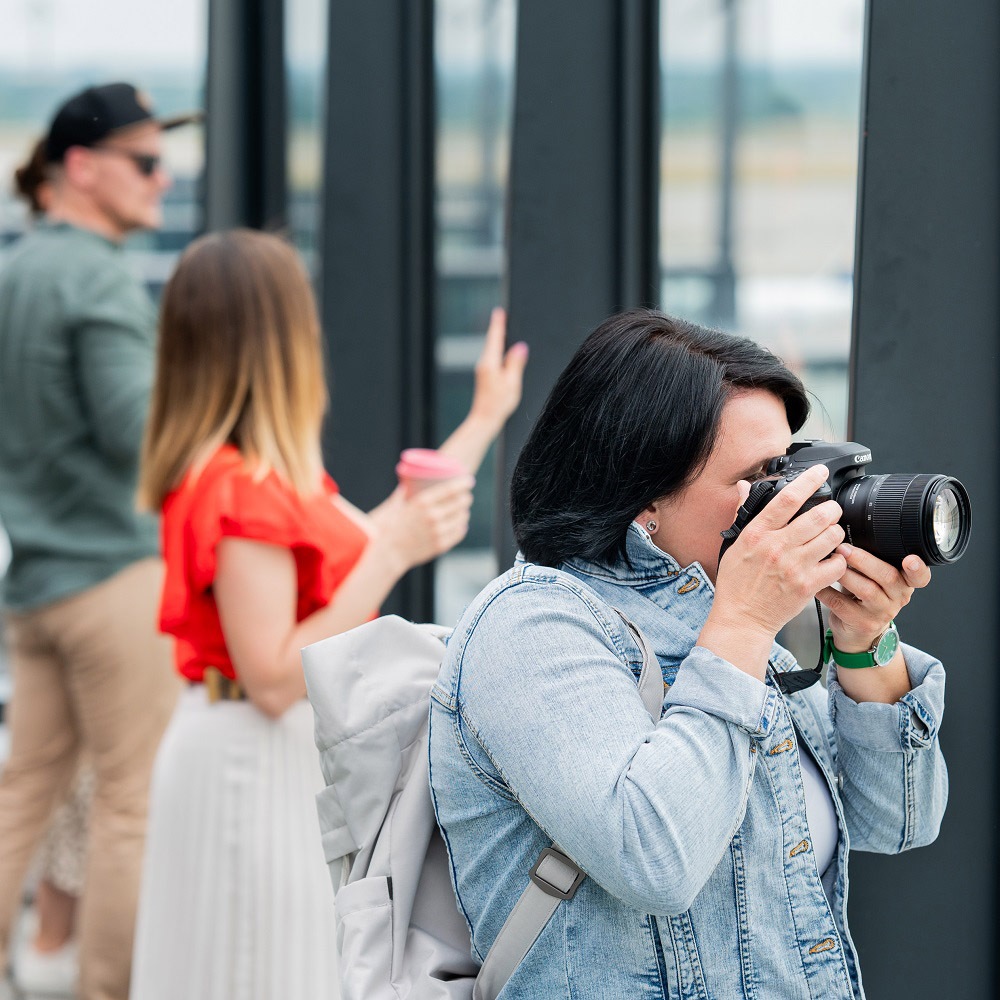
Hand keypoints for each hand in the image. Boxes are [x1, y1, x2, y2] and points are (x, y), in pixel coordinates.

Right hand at [368, 476, 474, 571]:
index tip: (468, 480)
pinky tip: (461, 524)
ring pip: (462, 518)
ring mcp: (438, 531)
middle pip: (460, 502)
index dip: (463, 483)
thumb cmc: (390, 527)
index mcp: (422, 502)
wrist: (389, 553)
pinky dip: (461, 527)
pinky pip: (459, 532)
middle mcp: (433, 516)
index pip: (451, 489)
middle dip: (466, 497)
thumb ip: (403, 493)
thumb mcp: (396, 505)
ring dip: (464, 512)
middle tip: (466, 496)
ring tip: (463, 510)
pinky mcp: (441, 545)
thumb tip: (406, 482)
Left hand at [469, 308, 528, 429]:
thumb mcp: (511, 383)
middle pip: (491, 341)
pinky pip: (491, 357)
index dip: (498, 324)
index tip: (499, 311)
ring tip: (502, 328)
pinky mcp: (484, 376)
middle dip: (497, 328)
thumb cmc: (498, 404)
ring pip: (491, 349)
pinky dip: (496, 350)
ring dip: (497, 339)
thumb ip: (515, 363)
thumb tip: (520, 347)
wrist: (484, 419)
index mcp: (490, 363)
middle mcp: (484, 364)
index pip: (495, 338)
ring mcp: (482, 370)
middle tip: (500, 314)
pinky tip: (501, 351)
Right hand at [711, 464, 848, 640]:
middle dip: (832, 509)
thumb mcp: (734, 544)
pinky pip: (837, 565)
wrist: (742, 618)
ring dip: (836, 533)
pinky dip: (839, 560)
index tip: (820, 472)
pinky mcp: (807, 586)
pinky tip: (832, 560)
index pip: (787, 499)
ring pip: (832, 537)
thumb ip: (742, 513)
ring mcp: (794, 566)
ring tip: (831, 536)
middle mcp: (777, 547)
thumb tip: (743, 486)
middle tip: (832, 511)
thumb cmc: (737, 583)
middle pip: (819, 515)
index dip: (808, 481)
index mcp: (757, 533)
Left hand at [818, 546, 930, 652]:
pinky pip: (842, 604)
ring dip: (845, 573)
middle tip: (843, 549)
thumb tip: (846, 532)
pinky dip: (827, 590)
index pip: (920, 576)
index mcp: (905, 582)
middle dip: (864, 560)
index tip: (911, 559)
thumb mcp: (875, 578)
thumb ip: (872, 559)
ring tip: (830, 562)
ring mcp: (881, 612)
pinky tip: (818, 582)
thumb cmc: (864, 597)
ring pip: (866, 590)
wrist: (857, 631)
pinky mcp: (862, 623)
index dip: (918, 568)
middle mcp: (898, 597)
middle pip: (888, 576)